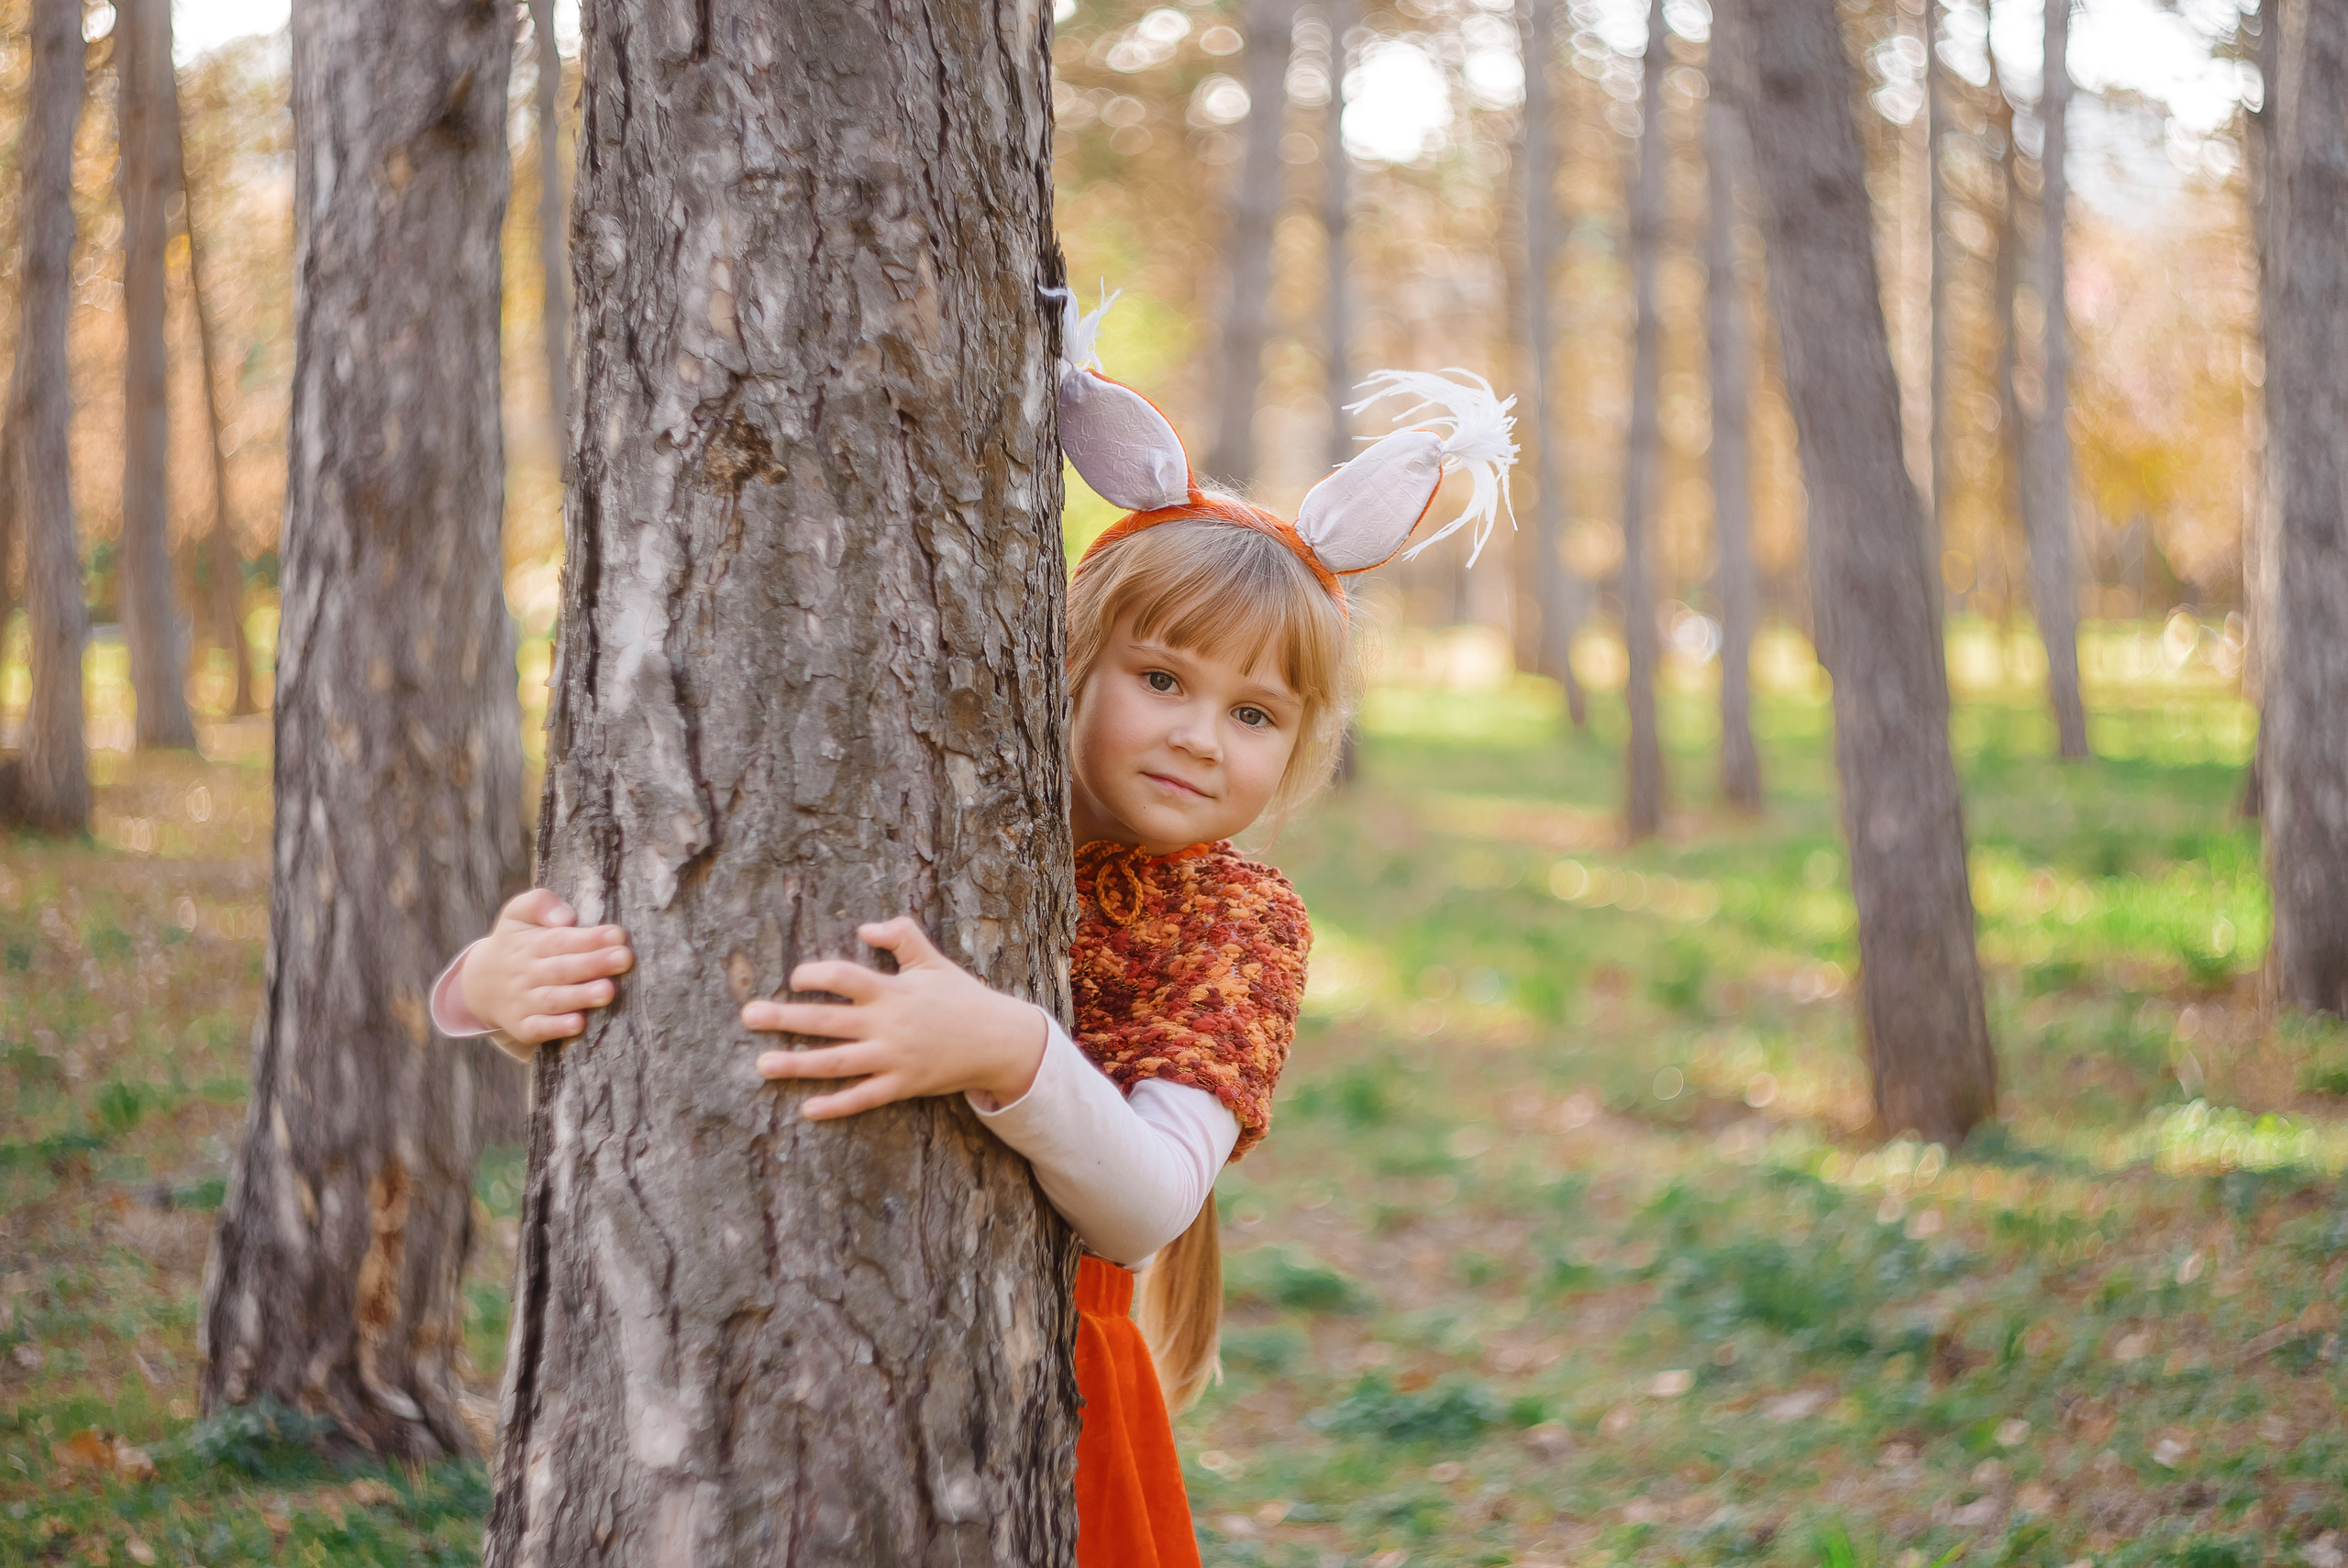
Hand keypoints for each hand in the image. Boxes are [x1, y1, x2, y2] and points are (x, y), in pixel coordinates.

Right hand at [461, 889, 632, 1045]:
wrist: (480, 984)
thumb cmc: (515, 942)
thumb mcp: (518, 913)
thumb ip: (539, 904)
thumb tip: (567, 917)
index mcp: (530, 943)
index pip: (561, 940)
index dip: (589, 938)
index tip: (618, 935)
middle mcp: (526, 973)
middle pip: (562, 969)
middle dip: (594, 964)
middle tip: (624, 959)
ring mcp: (523, 1002)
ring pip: (553, 1000)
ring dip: (581, 997)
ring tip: (609, 992)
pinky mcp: (522, 1026)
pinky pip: (538, 1028)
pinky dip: (557, 1028)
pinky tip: (578, 1025)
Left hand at [742, 917, 1047, 1119]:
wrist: (998, 1040)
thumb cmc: (962, 997)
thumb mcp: (934, 960)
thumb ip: (901, 937)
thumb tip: (864, 929)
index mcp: (893, 991)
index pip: (846, 978)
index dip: (816, 975)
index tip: (793, 978)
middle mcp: (888, 1025)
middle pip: (828, 1021)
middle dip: (785, 1018)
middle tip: (748, 1016)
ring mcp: (894, 1058)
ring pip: (837, 1063)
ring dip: (797, 1064)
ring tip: (762, 1065)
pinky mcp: (903, 1086)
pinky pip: (864, 1098)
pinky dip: (837, 1105)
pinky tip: (808, 1108)